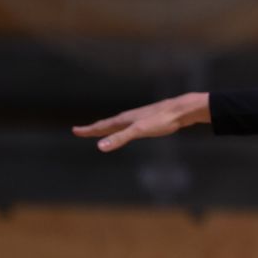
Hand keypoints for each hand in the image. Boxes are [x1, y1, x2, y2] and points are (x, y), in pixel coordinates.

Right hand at [72, 92, 207, 150]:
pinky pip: (132, 125)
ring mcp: (140, 118)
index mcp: (124, 120)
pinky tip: (130, 129)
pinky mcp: (151, 120)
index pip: (102, 126)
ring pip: (120, 124)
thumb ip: (120, 139)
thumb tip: (99, 147)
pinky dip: (124, 128)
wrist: (183, 110)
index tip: (74, 130)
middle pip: (108, 124)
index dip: (88, 130)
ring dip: (108, 128)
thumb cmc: (162, 120)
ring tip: (102, 130)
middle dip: (94, 129)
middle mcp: (130, 117)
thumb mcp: (139, 131)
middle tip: (81, 131)